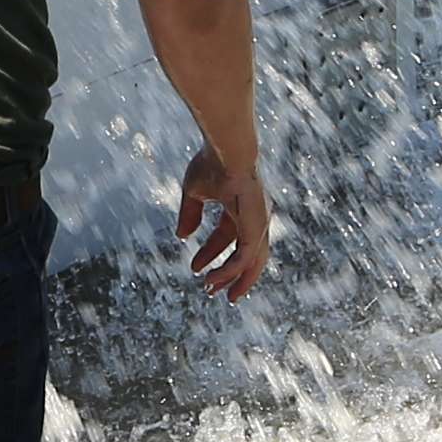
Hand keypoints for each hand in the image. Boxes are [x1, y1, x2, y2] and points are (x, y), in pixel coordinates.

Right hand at [175, 145, 270, 300]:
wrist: (227, 150)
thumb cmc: (212, 162)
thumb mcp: (195, 192)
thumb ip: (190, 214)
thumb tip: (181, 237)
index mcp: (243, 207)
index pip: (229, 236)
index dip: (212, 253)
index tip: (195, 269)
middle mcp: (255, 217)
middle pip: (247, 254)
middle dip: (231, 274)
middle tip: (215, 291)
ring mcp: (260, 222)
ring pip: (251, 261)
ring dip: (232, 278)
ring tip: (214, 291)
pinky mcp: (257, 227)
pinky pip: (245, 257)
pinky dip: (230, 270)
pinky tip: (213, 278)